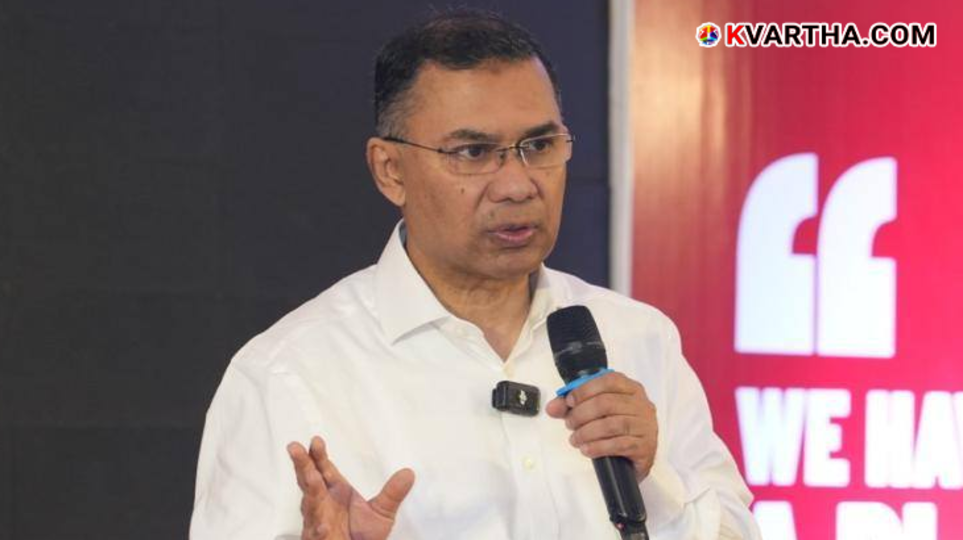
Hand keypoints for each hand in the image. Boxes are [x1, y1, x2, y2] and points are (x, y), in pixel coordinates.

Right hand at [287, 436, 414, 539]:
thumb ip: (392, 493)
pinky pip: (317, 534)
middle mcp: (323, 504)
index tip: (316, 440)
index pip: (324, 470)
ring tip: (311, 476)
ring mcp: (318, 522)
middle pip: (310, 480)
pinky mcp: (319, 539)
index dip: (318, 456)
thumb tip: (409, 473)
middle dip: (303, 465)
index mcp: (335, 493)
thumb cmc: (362, 536)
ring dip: (310, 491)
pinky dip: (318, 529)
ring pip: (310, 504)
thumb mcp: (382, 513)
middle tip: (296, 448)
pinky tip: (321, 526)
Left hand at [546, 372, 657, 479]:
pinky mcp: (645, 447)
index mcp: (631, 389)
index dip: (585, 390)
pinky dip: (598, 447)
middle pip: (606, 403)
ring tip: (575, 439)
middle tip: (570, 424)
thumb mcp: (593, 413)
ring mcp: (646, 426)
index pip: (608, 381)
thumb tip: (551, 407)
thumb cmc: (615, 430)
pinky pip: (619, 445)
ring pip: (611, 425)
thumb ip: (572, 407)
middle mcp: (642, 405)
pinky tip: (587, 449)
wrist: (634, 459)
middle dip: (581, 414)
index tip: (569, 402)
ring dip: (587, 432)